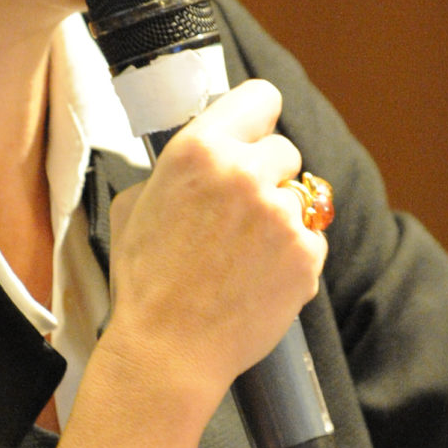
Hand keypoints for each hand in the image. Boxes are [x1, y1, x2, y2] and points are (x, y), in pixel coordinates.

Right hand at [104, 79, 327, 418]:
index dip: (258, 118)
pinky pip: (312, 238)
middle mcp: (244, 172)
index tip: (256, 133)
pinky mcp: (307, 254)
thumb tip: (201, 157)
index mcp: (198, 149)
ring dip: (280, 218)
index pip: (261, 97)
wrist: (168, 351)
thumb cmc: (145, 281)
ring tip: (242, 255)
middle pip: (285, 150)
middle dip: (268, 176)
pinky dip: (293, 256)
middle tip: (239, 214)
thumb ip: (174, 169)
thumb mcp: (135, 204)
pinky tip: (257, 278)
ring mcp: (281, 215)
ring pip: (301, 197)